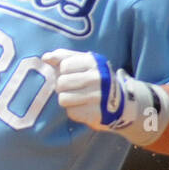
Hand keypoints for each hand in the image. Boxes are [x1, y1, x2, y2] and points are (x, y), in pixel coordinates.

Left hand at [42, 49, 168, 145]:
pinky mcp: (96, 113)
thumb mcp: (85, 62)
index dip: (64, 71)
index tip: (74, 74)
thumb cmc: (97, 79)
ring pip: (63, 99)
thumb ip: (63, 57)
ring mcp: (98, 96)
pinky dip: (75, 111)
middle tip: (74, 88)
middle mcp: (98, 78)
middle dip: (63, 87)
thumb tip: (45, 57)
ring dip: (67, 100)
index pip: (63, 66)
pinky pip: (71, 112)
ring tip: (78, 98)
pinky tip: (85, 107)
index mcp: (94, 62)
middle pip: (61, 83)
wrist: (123, 102)